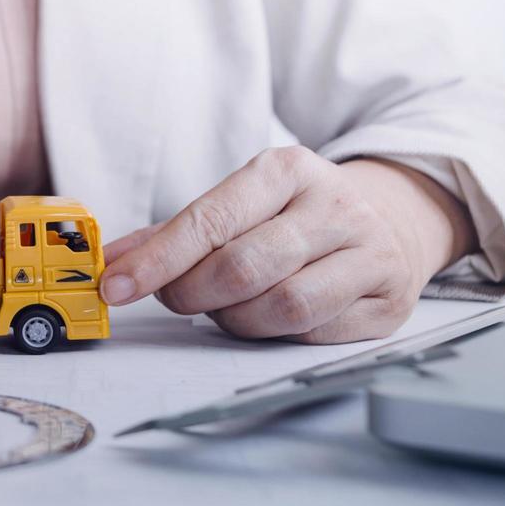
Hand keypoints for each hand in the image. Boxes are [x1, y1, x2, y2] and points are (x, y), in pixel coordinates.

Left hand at [99, 147, 474, 342]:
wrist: (392, 218)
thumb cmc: (295, 215)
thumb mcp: (241, 202)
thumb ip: (175, 232)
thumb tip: (112, 261)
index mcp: (287, 170)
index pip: (211, 220)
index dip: (157, 259)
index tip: (116, 285)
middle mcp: (335, 206)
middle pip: (243, 269)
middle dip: (191, 294)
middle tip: (176, 299)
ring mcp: (371, 254)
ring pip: (282, 307)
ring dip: (236, 319)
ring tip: (226, 307)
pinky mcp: (389, 303)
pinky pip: (314, 334)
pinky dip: (276, 335)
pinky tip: (268, 317)